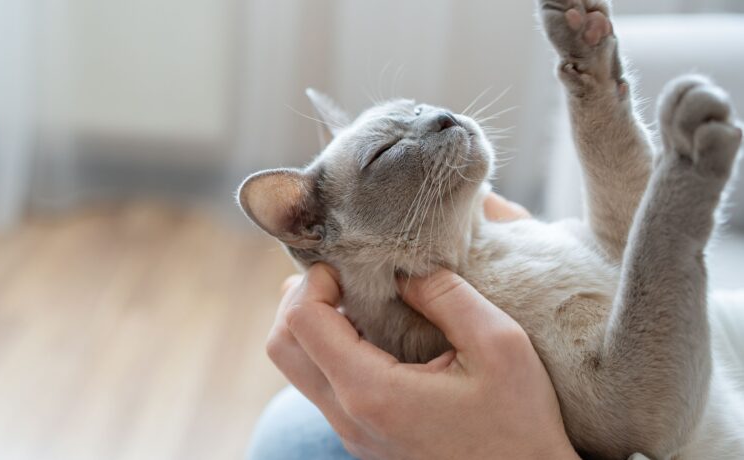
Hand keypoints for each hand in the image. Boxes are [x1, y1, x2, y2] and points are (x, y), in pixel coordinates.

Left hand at [266, 194, 578, 458]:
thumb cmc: (520, 424)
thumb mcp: (499, 345)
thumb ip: (447, 296)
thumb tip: (403, 270)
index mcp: (372, 392)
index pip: (301, 322)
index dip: (314, 281)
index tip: (348, 265)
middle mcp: (349, 416)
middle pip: (282, 346)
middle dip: (301, 299)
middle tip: (343, 278)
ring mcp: (352, 432)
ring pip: (297, 368)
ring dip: (314, 325)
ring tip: (358, 300)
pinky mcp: (363, 437)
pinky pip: (323, 386)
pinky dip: (330, 350)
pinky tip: (372, 333)